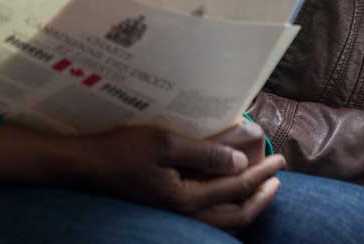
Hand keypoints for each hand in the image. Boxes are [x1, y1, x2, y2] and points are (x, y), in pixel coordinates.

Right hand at [0, 123, 284, 230]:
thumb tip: (239, 161)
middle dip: (261, 197)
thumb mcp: (164, 143)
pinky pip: (205, 216)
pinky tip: (223, 189)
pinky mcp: (164, 209)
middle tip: (278, 178)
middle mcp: (183, 215)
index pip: (236, 189)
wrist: (83, 168)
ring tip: (259, 186)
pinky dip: (223, 206)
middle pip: (235, 217)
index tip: (280, 159)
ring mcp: (173, 215)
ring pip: (221, 221)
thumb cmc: (120, 150)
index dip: (262, 174)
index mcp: (186, 200)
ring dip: (245, 204)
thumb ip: (203, 153)